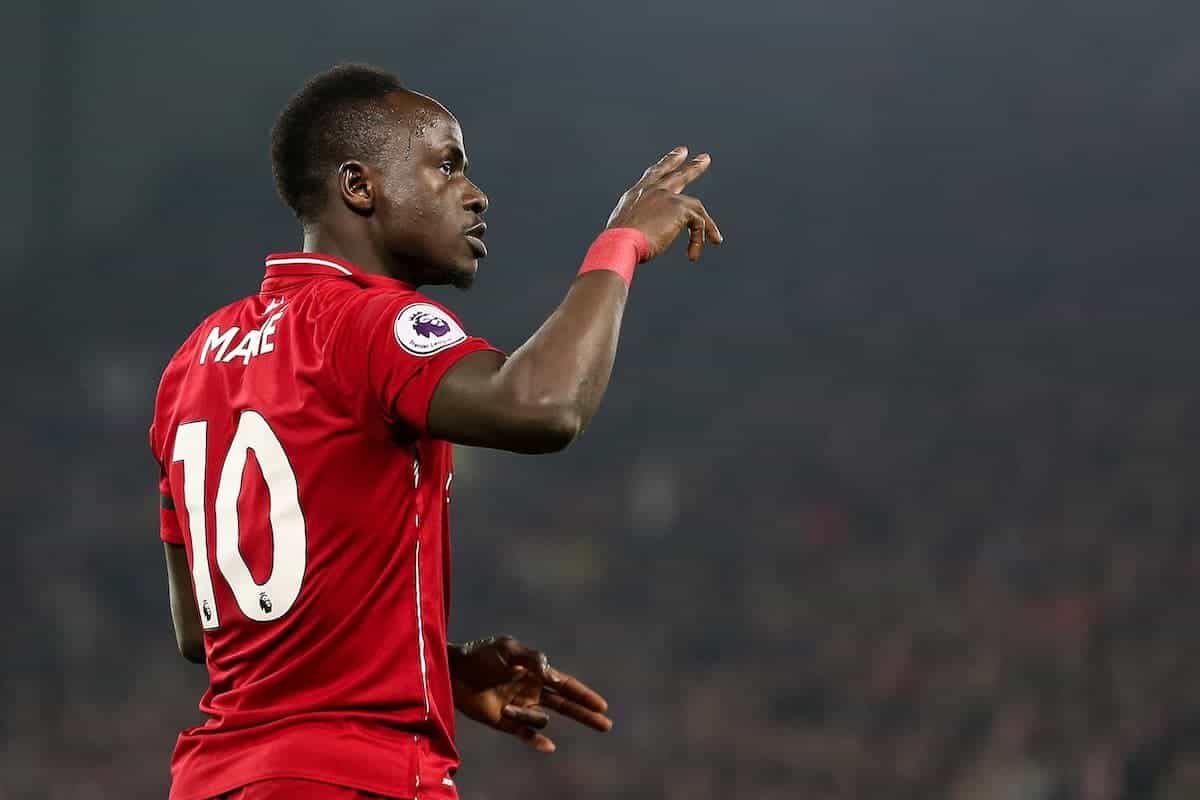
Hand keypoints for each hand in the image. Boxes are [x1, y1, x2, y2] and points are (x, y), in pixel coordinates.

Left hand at [449, 635, 611, 752]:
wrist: (453, 670)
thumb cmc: (480, 654)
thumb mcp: (508, 648)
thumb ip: (533, 659)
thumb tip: (553, 675)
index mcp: (536, 672)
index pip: (566, 686)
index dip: (584, 695)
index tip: (602, 705)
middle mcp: (531, 691)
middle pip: (565, 706)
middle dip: (585, 715)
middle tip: (606, 725)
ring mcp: (518, 708)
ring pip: (539, 720)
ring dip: (527, 717)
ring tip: (504, 706)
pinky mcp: (503, 722)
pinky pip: (525, 734)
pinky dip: (537, 740)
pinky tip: (549, 746)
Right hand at [606, 145, 723, 262]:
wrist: (620, 242)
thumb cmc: (616, 243)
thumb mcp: (622, 231)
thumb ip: (633, 227)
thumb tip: (636, 239)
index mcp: (635, 195)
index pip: (654, 175)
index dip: (667, 164)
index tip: (679, 153)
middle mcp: (650, 190)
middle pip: (675, 174)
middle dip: (692, 168)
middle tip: (705, 159)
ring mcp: (666, 197)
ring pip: (695, 205)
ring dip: (708, 223)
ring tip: (716, 238)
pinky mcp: (679, 208)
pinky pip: (697, 224)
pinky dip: (696, 242)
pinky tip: (692, 255)